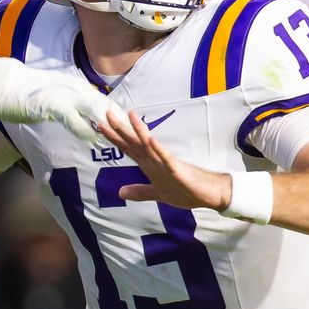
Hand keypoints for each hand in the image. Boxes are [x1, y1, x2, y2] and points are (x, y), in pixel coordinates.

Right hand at [0, 57, 128, 141]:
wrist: (6, 85)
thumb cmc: (28, 93)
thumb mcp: (54, 96)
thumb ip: (71, 105)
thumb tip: (84, 116)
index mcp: (75, 86)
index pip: (103, 100)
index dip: (118, 113)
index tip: (133, 126)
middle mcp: (73, 88)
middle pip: (105, 104)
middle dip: (122, 120)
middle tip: (138, 135)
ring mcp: (63, 95)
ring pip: (94, 110)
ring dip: (109, 125)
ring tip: (122, 139)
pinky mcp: (52, 104)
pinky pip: (73, 118)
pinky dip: (85, 129)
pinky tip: (94, 139)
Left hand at [99, 109, 231, 209]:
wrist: (208, 195)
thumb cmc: (185, 191)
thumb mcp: (157, 193)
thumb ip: (140, 191)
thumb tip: (120, 192)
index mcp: (149, 165)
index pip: (128, 148)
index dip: (114, 137)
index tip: (100, 126)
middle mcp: (155, 160)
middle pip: (134, 142)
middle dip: (120, 128)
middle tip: (106, 113)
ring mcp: (166, 163)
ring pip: (149, 144)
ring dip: (139, 131)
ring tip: (129, 116)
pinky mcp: (178, 169)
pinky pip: (166, 158)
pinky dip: (158, 149)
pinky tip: (150, 139)